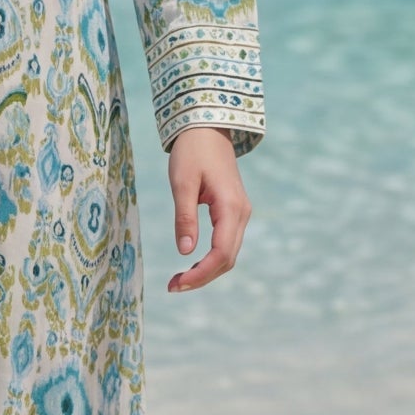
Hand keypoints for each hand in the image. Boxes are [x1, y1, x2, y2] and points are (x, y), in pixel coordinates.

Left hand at [165, 126, 250, 291]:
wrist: (207, 128)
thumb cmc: (192, 152)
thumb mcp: (182, 184)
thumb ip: (184, 217)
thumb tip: (185, 252)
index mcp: (231, 207)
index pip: (221, 253)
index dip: (201, 274)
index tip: (177, 284)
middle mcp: (241, 213)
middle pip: (227, 259)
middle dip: (202, 277)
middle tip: (173, 287)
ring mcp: (240, 213)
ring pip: (228, 253)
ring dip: (206, 271)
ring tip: (179, 280)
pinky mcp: (233, 211)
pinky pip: (226, 243)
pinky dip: (211, 259)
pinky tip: (192, 264)